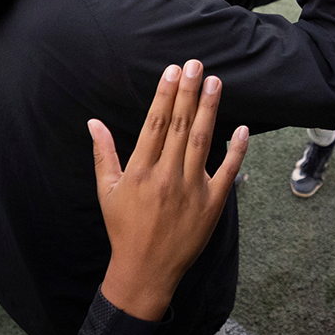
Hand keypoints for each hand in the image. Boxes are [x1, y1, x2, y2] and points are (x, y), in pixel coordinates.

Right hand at [91, 61, 247, 321]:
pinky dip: (236, 151)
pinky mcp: (212, 205)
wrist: (146, 270)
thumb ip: (104, 153)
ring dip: (209, 110)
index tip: (173, 71)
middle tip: (197, 64)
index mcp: (140, 171)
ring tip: (215, 82)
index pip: (155, 123)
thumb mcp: (107, 191)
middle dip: (189, 92)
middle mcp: (166, 177)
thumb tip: (93, 122)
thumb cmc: (123, 228)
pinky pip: (227, 173)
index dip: (165, 95)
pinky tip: (242, 128)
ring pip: (202, 141)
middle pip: (180, 126)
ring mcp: (192, 190)